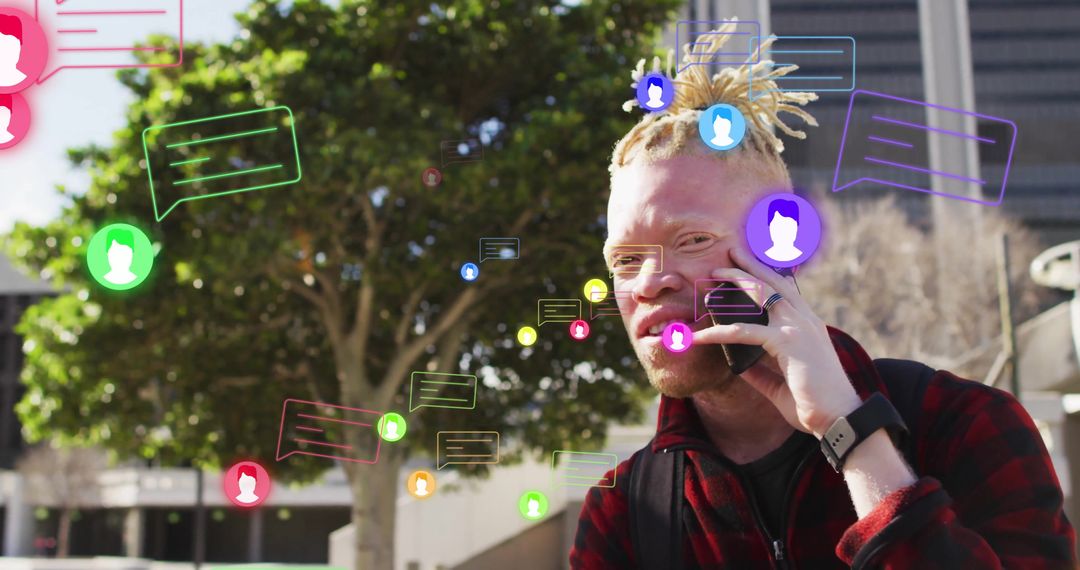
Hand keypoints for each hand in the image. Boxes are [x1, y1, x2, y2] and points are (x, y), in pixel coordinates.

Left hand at [693, 247, 861, 437]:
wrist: (839, 418)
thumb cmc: (815, 404)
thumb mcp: (780, 385)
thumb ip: (760, 372)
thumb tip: (737, 365)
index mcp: (808, 326)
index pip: (787, 291)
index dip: (767, 275)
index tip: (748, 265)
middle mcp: (805, 320)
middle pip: (774, 282)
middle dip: (750, 266)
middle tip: (729, 254)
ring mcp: (798, 328)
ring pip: (762, 294)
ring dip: (736, 281)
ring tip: (713, 275)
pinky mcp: (787, 342)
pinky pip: (744, 331)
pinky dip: (718, 333)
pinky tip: (698, 337)